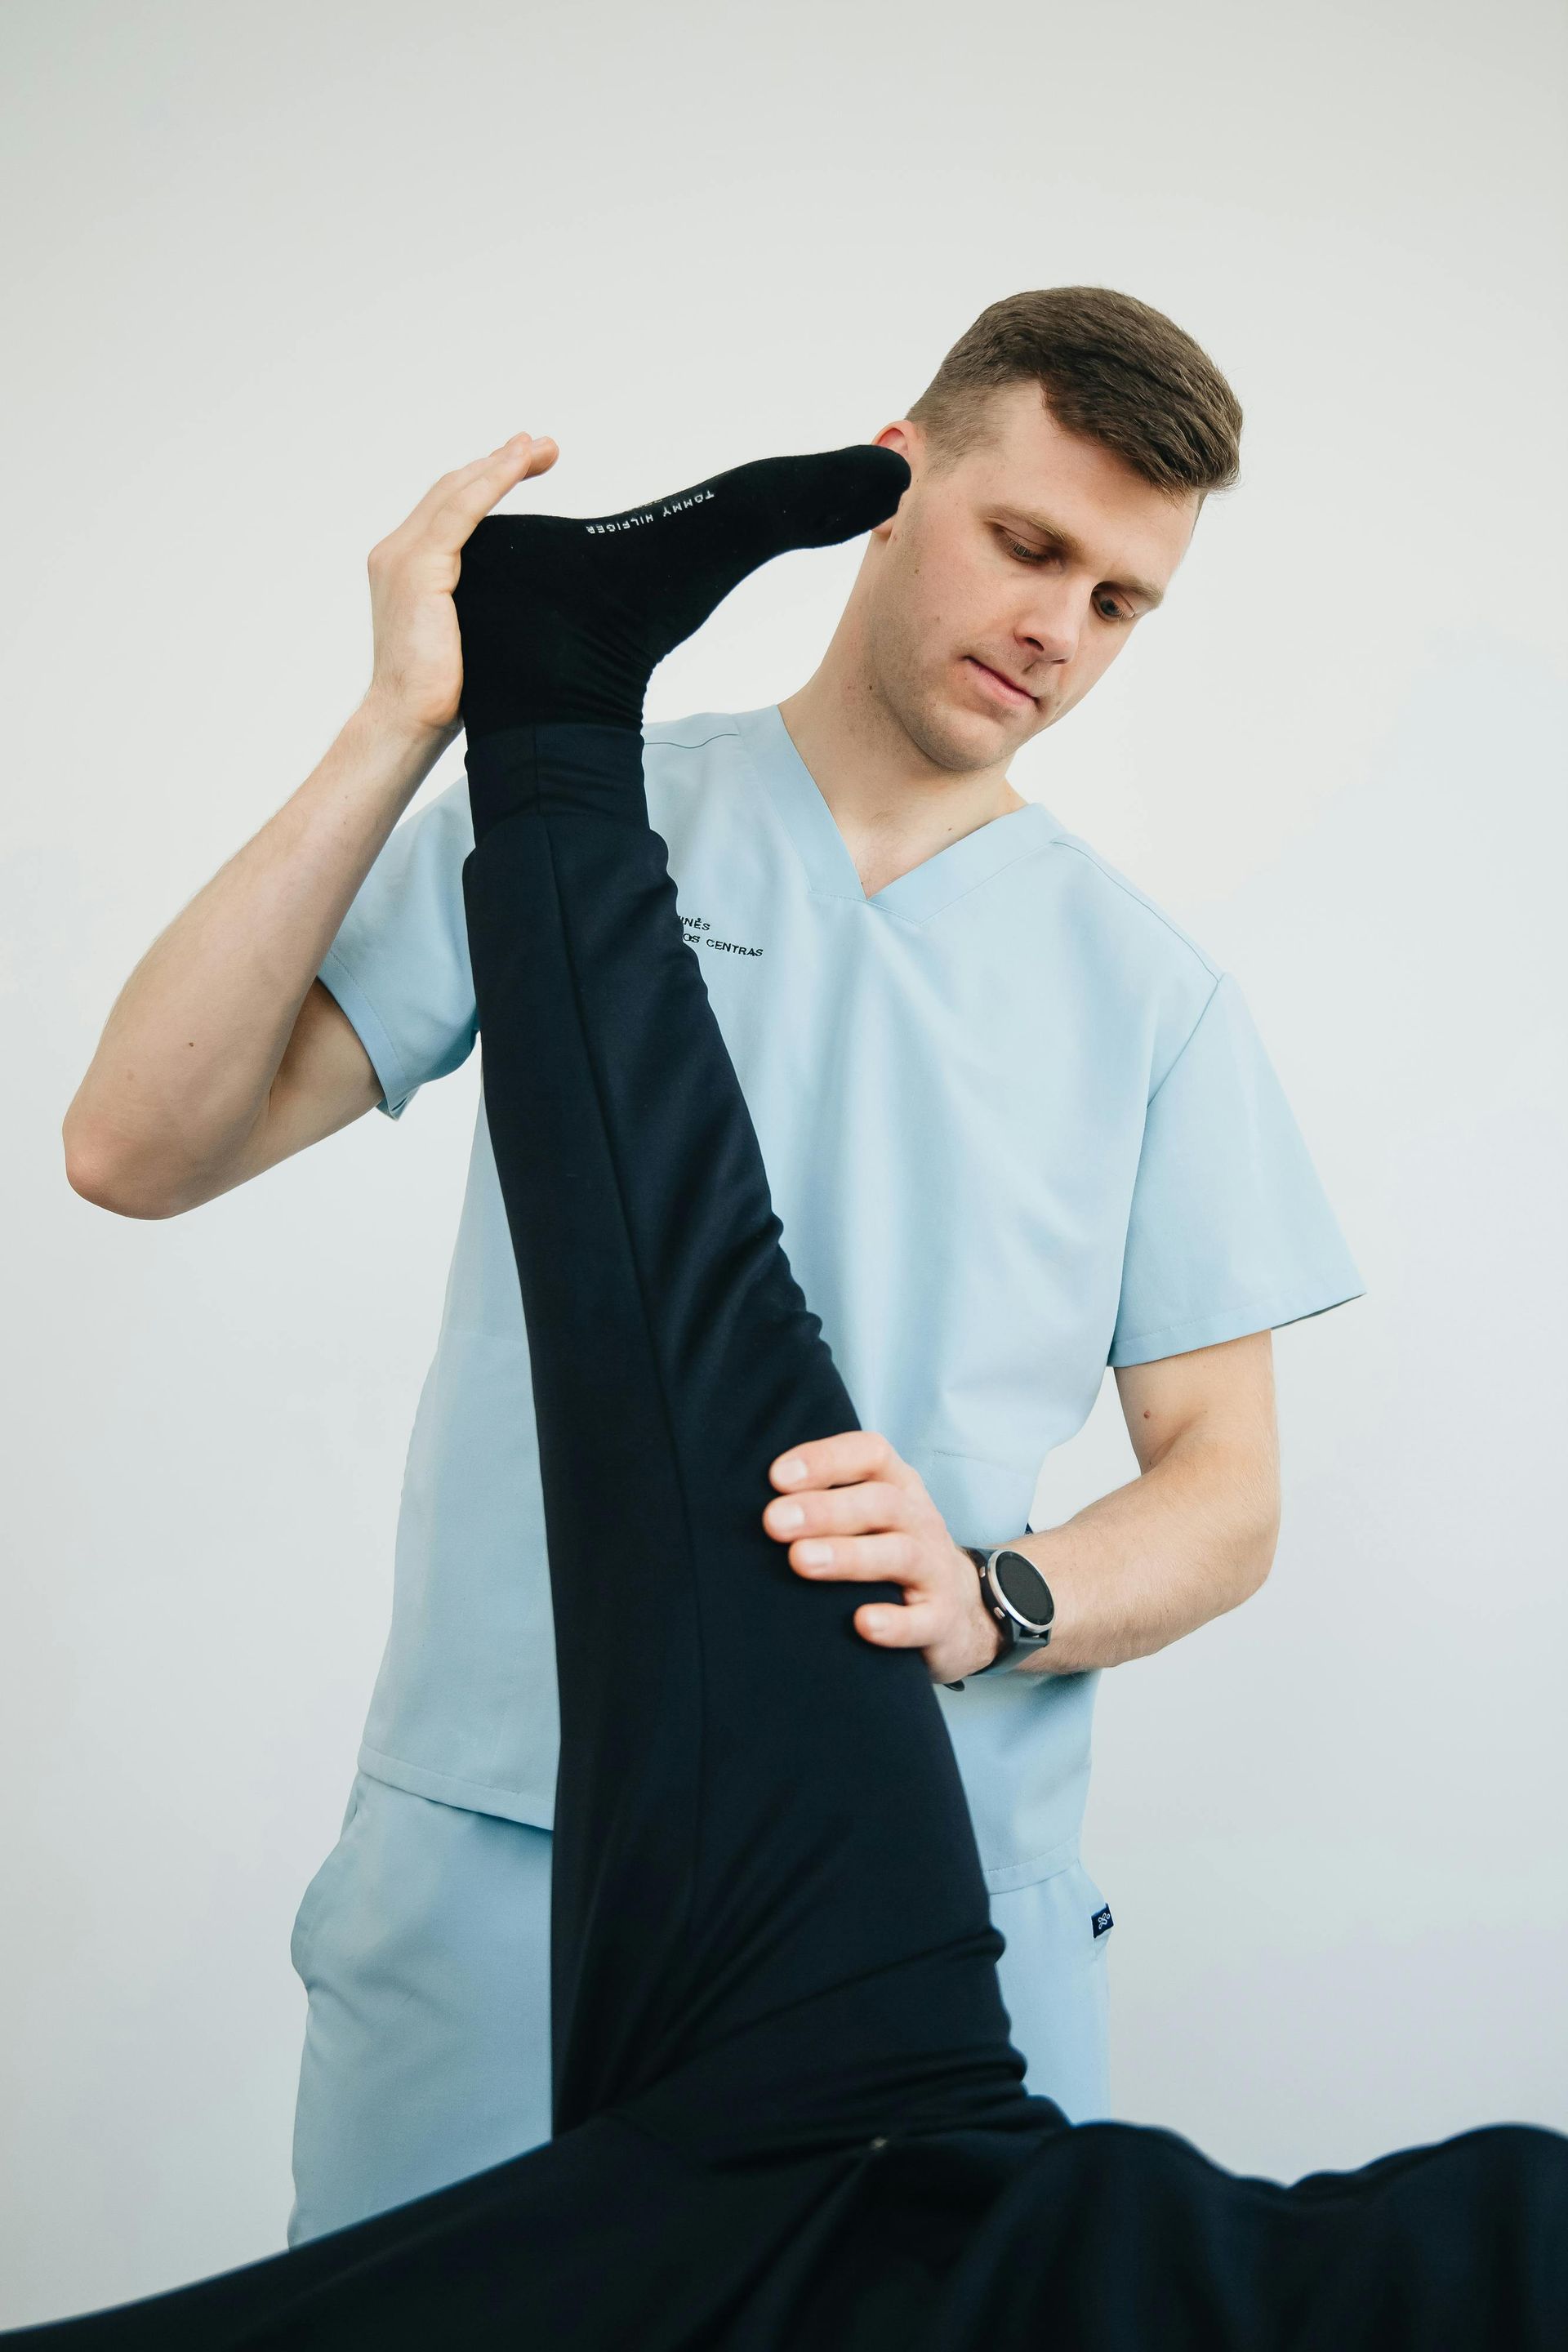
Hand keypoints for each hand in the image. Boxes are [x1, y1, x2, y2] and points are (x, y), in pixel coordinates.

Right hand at [361, 431, 559, 741]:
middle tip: (542, 447)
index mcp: (406, 567)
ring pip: (456, 493)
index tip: (524, 463)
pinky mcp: (417, 570)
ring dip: (501, 464)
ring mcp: (402, 558)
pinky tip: (518, 466)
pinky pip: (460, 513)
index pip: (447, 510)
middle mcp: (396, 553)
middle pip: (451, 490)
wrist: (408, 721)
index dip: (485, 481)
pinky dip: (492, 484)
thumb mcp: (468, 635)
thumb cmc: (441, 694)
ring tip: (540, 448)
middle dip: (498, 463)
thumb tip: (527, 596)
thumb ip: (482, 603)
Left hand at [763, 1431, 1002, 1685]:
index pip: (870, 1454)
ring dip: (849, 1556)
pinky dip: (895, 1624)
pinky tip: (862, 1624)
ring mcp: (934, 1570)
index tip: (776, 1477)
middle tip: (774, 1522)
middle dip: (825, 1510)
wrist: (959, 1610)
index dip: (826, 1460)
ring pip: (900, 1554)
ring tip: (801, 1562)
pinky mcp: (941, 1620)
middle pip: (880, 1503)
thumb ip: (820, 1500)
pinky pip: (924, 1620)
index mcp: (897, 1485)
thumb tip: (738, 1498)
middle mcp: (919, 1520)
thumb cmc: (889, 1551)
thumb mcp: (866, 1514)